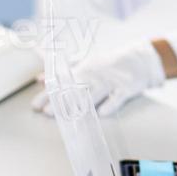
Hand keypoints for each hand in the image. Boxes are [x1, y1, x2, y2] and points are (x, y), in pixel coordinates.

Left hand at [31, 40, 167, 116]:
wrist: (141, 59)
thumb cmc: (110, 65)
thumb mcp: (87, 64)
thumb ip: (63, 73)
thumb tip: (39, 78)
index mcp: (85, 68)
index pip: (63, 82)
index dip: (49, 94)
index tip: (36, 105)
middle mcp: (96, 74)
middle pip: (76, 88)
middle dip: (62, 101)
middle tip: (48, 112)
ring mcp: (112, 81)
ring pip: (95, 93)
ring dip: (81, 104)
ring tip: (69, 116)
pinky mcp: (127, 87)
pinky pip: (118, 97)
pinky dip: (110, 104)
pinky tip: (102, 114)